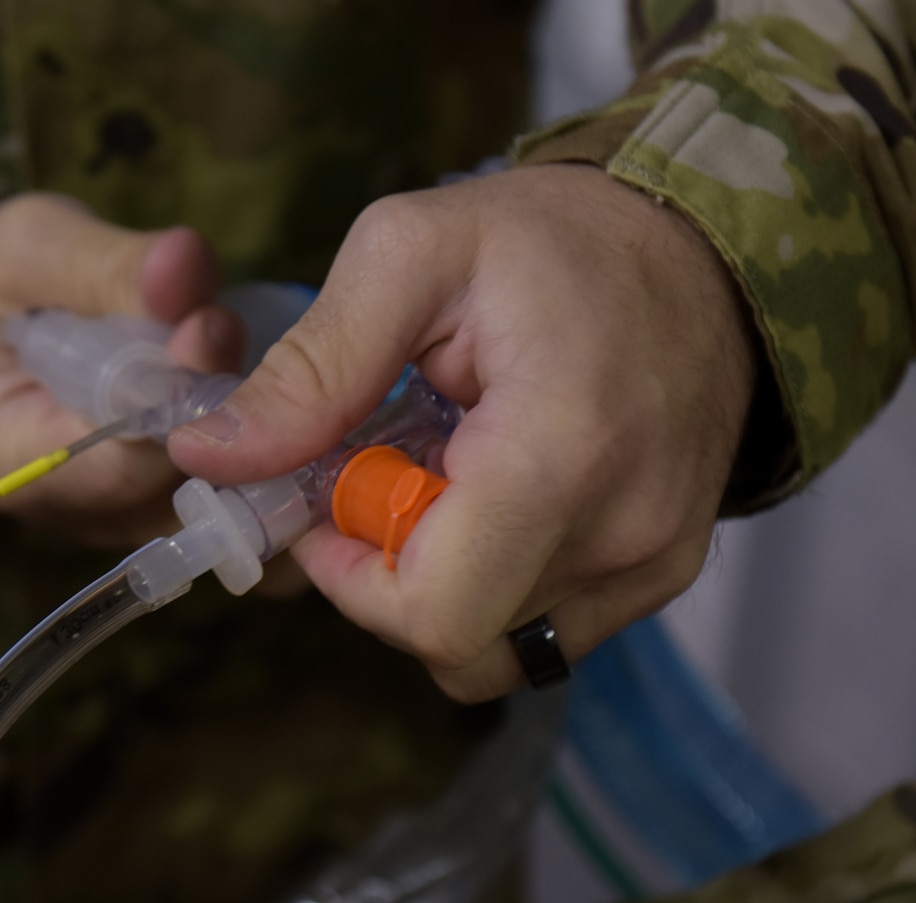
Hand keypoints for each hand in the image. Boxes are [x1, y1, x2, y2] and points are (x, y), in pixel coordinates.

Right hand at [0, 193, 243, 546]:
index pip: (115, 462)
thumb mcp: (29, 250)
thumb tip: (190, 264)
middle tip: (242, 331)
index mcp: (13, 460)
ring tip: (255, 350)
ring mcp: (125, 516)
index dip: (172, 402)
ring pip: (214, 498)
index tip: (209, 324)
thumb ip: (107, 265)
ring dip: (248, 426)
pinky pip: (228, 492)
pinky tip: (263, 379)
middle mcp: (74, 512)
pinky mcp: (164, 502)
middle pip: (176, 489)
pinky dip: (253, 437)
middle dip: (221, 411)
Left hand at [168, 165, 755, 697]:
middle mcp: (624, 531)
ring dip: (436, 584)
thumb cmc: (556, 239)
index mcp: (562, 454)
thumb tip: (207, 456)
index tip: (332, 501)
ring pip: (494, 650)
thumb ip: (310, 367)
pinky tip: (489, 498)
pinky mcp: (661, 574)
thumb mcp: (410, 254)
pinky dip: (491, 582)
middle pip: (452, 641)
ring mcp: (652, 563)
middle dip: (381, 580)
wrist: (709, 245)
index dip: (349, 578)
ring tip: (439, 483)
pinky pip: (543, 631)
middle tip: (376, 482)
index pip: (431, 613)